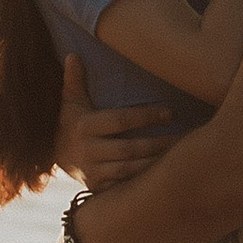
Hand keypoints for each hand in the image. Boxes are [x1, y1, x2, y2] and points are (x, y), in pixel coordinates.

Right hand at [56, 52, 174, 190]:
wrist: (56, 158)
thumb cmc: (71, 123)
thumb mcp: (70, 102)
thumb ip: (75, 80)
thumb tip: (73, 55)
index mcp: (85, 126)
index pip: (120, 120)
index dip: (146, 117)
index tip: (171, 113)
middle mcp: (88, 150)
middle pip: (130, 148)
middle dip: (159, 143)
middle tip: (186, 137)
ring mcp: (93, 171)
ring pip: (130, 170)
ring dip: (157, 163)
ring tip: (181, 155)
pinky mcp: (98, 187)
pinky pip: (125, 186)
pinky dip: (145, 181)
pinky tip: (165, 175)